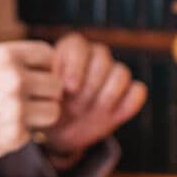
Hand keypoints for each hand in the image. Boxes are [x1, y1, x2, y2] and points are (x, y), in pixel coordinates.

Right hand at [0, 41, 60, 164]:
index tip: (35, 76)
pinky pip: (31, 135)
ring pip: (53, 112)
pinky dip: (18, 135)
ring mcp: (16, 109)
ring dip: (38, 117)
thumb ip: (8, 66)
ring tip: (12, 117)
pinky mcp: (13, 136)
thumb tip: (39, 71)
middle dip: (44, 95)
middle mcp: (15, 79)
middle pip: (55, 86)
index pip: (47, 55)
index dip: (43, 67)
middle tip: (25, 102)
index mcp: (4, 55)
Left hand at [41, 33, 147, 166]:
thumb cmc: (46, 107)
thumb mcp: (39, 95)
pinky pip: (137, 91)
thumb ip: (46, 83)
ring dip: (106, 96)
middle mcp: (94, 56)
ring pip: (121, 73)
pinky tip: (110, 115)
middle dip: (89, 86)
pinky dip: (127, 103)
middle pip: (102, 59)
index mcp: (70, 49)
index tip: (68, 88)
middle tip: (75, 106)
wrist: (59, 131)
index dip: (75, 66)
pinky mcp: (127, 95)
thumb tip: (57, 83)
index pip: (78, 45)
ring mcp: (112, 75)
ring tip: (89, 112)